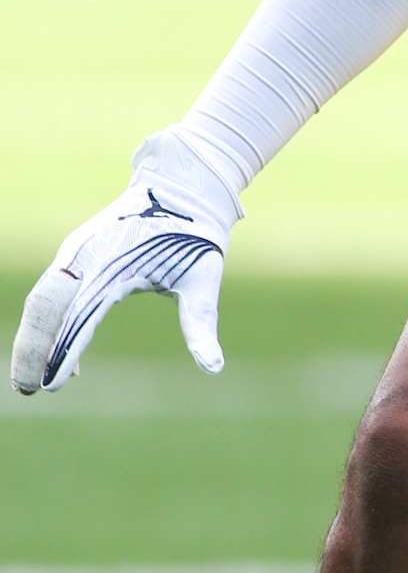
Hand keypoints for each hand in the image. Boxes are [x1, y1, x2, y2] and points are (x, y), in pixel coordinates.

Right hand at [10, 132, 237, 395]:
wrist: (184, 183)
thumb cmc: (196, 232)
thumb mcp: (203, 277)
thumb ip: (201, 323)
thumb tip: (214, 368)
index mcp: (113, 261)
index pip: (76, 314)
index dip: (60, 352)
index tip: (49, 386)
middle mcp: (87, 255)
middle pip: (44, 306)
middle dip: (32, 348)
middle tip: (30, 389)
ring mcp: (78, 252)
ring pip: (43, 298)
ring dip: (36, 337)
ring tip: (36, 379)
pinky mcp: (79, 253)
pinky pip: (55, 289)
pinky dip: (50, 321)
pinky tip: (65, 353)